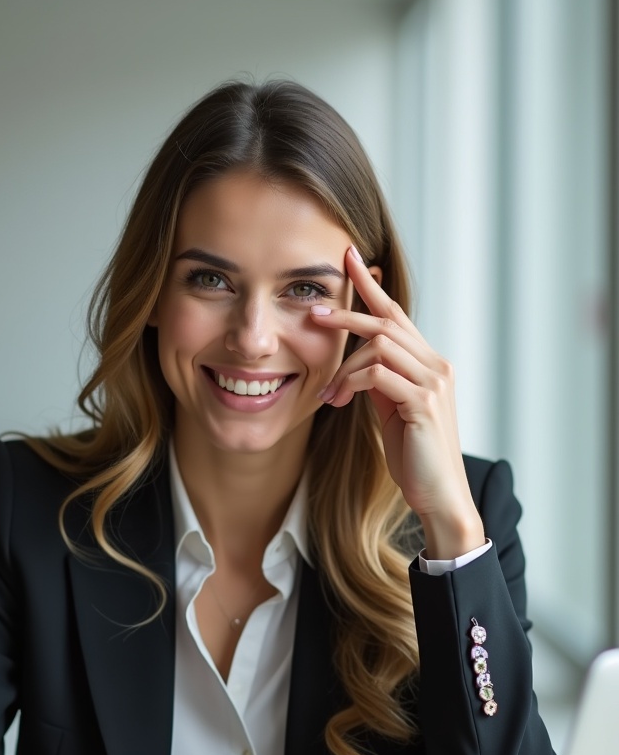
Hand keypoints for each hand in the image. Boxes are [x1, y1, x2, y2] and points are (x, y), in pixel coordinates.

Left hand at [312, 246, 484, 558]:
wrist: (438, 494)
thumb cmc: (414, 457)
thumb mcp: (393, 411)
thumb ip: (380, 383)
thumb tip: (357, 364)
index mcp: (430, 365)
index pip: (398, 315)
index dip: (372, 288)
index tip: (350, 259)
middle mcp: (437, 366)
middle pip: (388, 322)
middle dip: (349, 314)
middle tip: (315, 313)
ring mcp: (434, 383)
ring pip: (380, 346)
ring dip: (345, 366)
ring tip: (328, 393)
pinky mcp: (423, 403)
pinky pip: (378, 375)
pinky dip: (353, 383)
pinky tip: (339, 401)